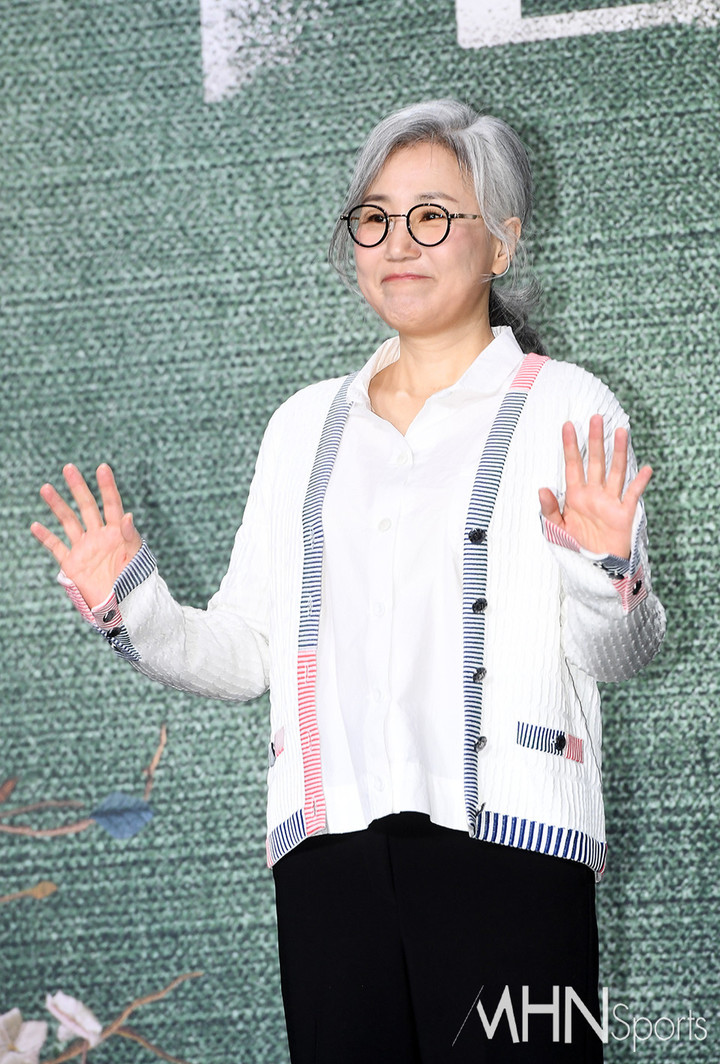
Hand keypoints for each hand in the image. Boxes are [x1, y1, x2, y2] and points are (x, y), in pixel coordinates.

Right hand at [31, 463, 141, 607]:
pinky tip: (36, 525)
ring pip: (68, 521)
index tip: (102, 468)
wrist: (122, 606)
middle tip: (69, 468)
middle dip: (78, 488)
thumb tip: (127, 516)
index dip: (107, 486)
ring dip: (57, 505)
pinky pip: (56, 547)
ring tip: (46, 488)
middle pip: (87, 506)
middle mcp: (99, 535)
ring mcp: (84, 548)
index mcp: (117, 532)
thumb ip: (130, 537)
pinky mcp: (72, 563)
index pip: (112, 504)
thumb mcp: (136, 558)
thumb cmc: (134, 582)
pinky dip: (46, 537)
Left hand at [538, 415, 652, 558]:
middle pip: (595, 461)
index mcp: (575, 495)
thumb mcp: (556, 529)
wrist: (594, 567)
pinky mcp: (624, 513)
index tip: (567, 425)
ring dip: (619, 452)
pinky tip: (645, 469)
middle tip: (596, 418)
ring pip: (615, 471)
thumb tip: (542, 488)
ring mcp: (610, 501)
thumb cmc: (575, 547)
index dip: (570, 446)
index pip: (572, 465)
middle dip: (595, 440)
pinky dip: (639, 482)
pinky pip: (632, 494)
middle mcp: (593, 493)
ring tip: (621, 431)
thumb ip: (549, 509)